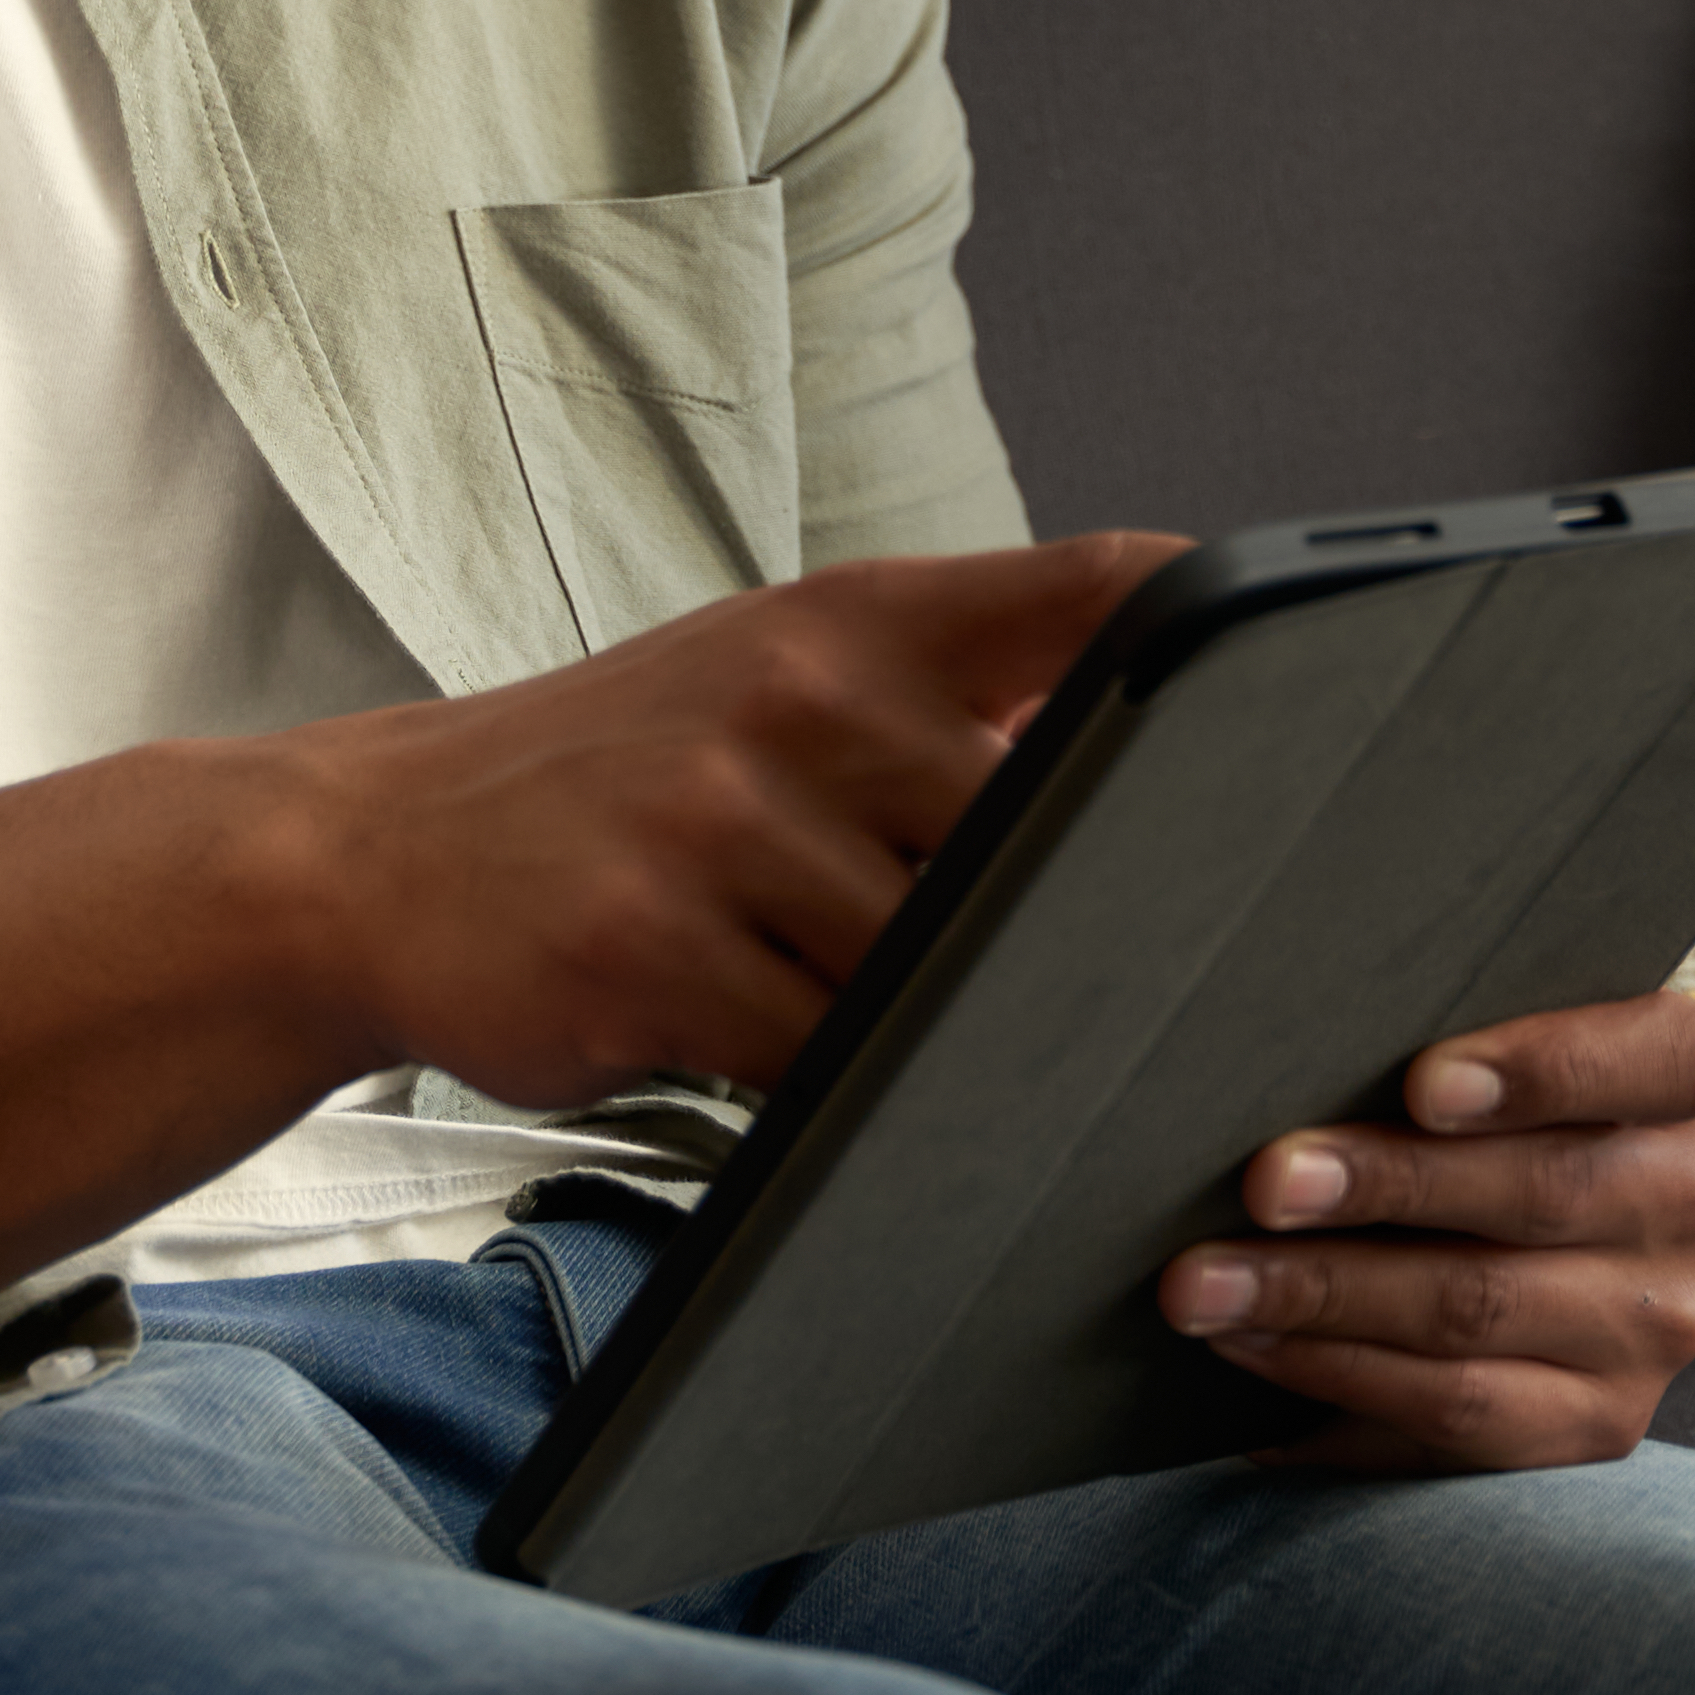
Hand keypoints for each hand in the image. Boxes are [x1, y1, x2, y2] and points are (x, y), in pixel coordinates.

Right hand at [251, 532, 1181, 1101]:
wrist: (366, 856)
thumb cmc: (612, 785)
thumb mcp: (770, 683)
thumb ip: (945, 701)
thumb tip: (1158, 765)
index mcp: (853, 622)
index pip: (1091, 589)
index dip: (1222, 628)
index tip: (1328, 689)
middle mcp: (800, 696)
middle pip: (1043, 824)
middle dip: (1097, 918)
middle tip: (1171, 989)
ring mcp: (720, 822)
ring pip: (935, 963)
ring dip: (964, 1031)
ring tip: (986, 1067)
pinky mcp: (654, 954)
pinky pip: (822, 1059)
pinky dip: (857, 1099)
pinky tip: (848, 1105)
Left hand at [1156, 990, 1694, 1474]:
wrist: (1523, 1248)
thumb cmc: (1469, 1116)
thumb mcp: (1482, 1058)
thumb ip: (1427, 1047)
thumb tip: (1278, 1055)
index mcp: (1679, 1079)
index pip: (1658, 1056)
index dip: (1542, 1068)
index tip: (1421, 1084)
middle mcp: (1691, 1201)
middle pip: (1539, 1191)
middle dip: (1383, 1188)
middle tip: (1263, 1185)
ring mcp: (1656, 1325)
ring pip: (1480, 1310)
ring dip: (1324, 1296)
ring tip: (1208, 1284)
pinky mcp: (1601, 1424)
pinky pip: (1459, 1412)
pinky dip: (1339, 1376)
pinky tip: (1253, 1348)